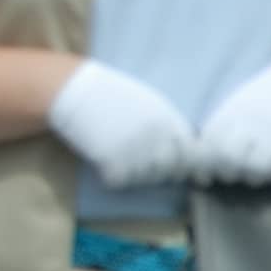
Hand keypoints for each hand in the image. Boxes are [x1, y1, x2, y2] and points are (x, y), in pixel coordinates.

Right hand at [46, 59, 200, 189]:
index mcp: (165, 118)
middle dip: (165, 172)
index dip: (195, 167)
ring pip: (147, 178)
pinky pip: (121, 181)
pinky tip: (107, 163)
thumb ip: (169, 122)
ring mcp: (134, 150)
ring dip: (139, 174)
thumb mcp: (146, 100)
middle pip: (171, 170)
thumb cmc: (108, 92)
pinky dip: (115, 177)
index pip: (192, 153)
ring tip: (124, 158)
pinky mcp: (111, 161)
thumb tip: (192, 147)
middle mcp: (154, 136)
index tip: (200, 178)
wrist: (70, 89)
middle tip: (148, 165)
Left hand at [195, 55, 270, 184]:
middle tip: (232, 174)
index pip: (210, 142)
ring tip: (254, 173)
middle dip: (227, 173)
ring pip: (255, 169)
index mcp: (232, 111)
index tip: (206, 173)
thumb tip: (202, 163)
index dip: (205, 162)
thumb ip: (221, 130)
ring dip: (252, 178)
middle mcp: (251, 121)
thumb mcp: (237, 105)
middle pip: (229, 158)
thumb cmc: (266, 100)